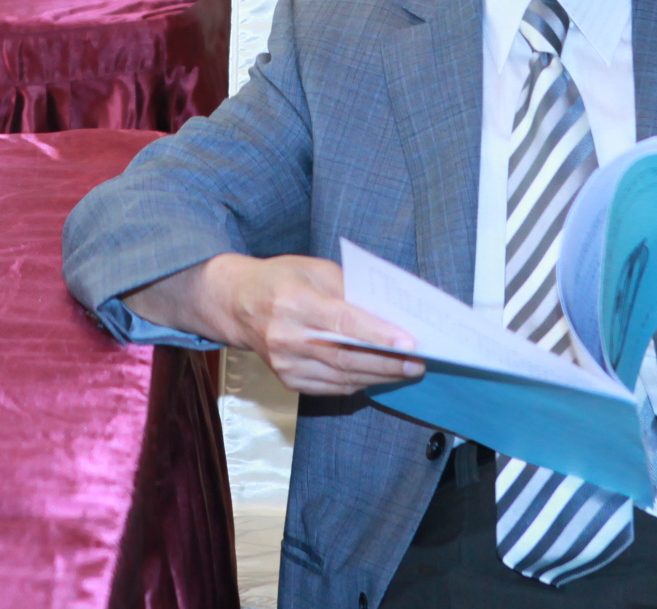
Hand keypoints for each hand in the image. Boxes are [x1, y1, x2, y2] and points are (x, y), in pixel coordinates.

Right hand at [133, 253, 423, 395]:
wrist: (237, 304)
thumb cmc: (281, 280)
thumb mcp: (314, 269)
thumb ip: (349, 290)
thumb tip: (388, 314)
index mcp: (293, 301)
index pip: (341, 321)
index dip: (377, 334)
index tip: (409, 342)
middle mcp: (286, 336)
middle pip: (345, 356)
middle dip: (387, 361)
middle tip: (420, 361)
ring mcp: (285, 363)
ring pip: (342, 377)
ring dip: (379, 376)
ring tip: (408, 369)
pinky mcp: (288, 380)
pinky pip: (332, 387)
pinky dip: (359, 383)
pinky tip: (379, 375)